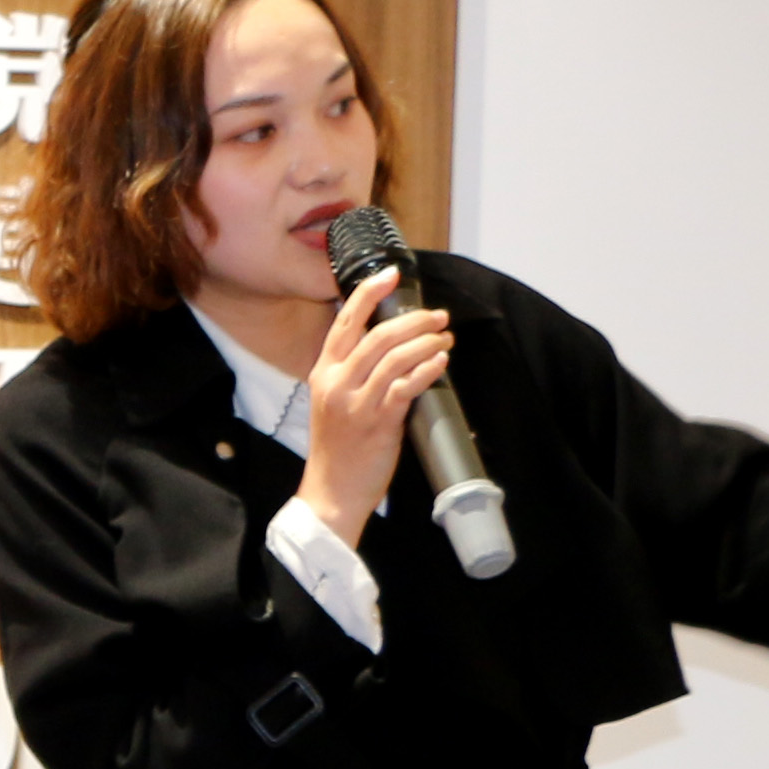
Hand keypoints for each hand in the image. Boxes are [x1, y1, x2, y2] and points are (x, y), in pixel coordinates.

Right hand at [299, 272, 453, 546]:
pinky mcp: (377, 422)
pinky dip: (426, 369)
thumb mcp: (336, 403)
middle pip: (377, 335)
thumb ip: (356, 375)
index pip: (345, 321)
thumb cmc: (338, 450)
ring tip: (445, 338)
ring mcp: (355, 402)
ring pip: (394, 357)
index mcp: (323, 372)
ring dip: (425, 342)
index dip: (369, 294)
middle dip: (413, 319)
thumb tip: (394, 348)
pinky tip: (440, 362)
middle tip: (438, 316)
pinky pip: (405, 386)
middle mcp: (336, 382)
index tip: (391, 275)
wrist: (331, 492)